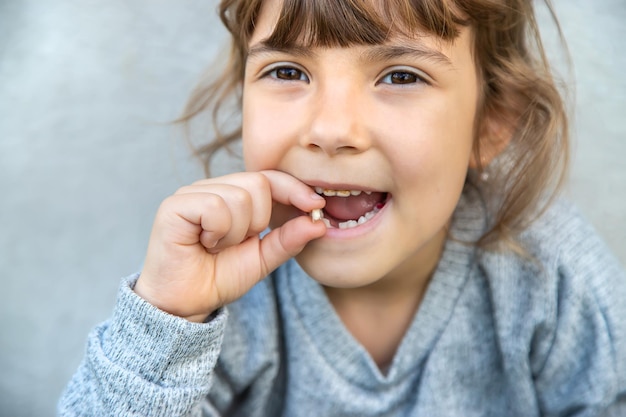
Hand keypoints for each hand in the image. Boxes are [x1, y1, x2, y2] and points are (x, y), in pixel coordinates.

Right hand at [134, 170, 325, 321]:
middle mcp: (212, 187)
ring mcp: (191, 193)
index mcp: (233, 195)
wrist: (185, 305)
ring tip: (216, 246)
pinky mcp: (174, 205)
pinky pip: (215, 206)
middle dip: (257, 221)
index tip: (316, 206)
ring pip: (239, 196)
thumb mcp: (263, 259)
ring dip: (235, 232)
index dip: (294, 188)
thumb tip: (319, 223)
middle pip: (258, 183)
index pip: (269, 177)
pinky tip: (204, 243)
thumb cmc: (218, 278)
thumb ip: (289, 240)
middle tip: (234, 243)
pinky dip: (218, 231)